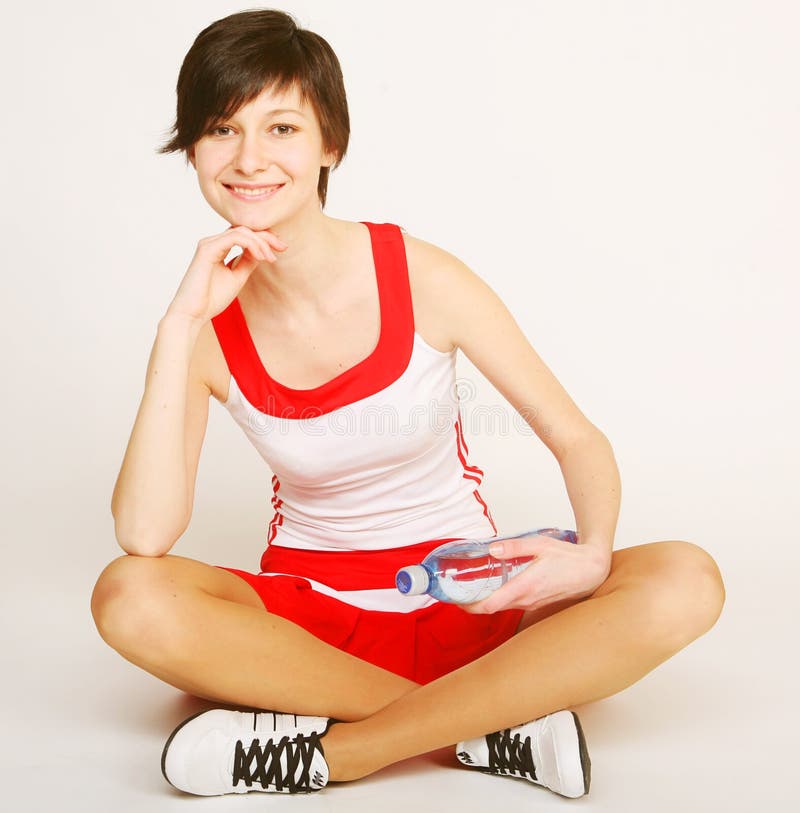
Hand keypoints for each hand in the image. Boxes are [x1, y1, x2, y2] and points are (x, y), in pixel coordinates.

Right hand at [165, 226, 286, 324]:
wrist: (193, 313)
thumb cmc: (211, 299)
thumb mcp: (238, 277)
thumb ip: (248, 262)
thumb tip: (262, 251)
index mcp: (219, 248)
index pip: (244, 235)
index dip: (265, 239)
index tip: (281, 249)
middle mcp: (213, 243)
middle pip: (245, 229)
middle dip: (266, 237)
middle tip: (282, 248)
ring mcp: (209, 244)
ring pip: (241, 231)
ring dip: (260, 242)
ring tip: (270, 257)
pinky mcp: (207, 249)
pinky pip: (234, 238)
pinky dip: (251, 245)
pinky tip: (260, 256)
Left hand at [462, 533, 611, 614]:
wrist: (592, 571)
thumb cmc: (569, 557)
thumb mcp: (540, 544)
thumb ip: (515, 547)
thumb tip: (492, 549)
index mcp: (525, 586)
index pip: (490, 605)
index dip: (470, 606)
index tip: (456, 600)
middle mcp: (527, 600)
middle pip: (492, 609)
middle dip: (472, 604)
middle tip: (457, 594)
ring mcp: (532, 604)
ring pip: (503, 608)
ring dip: (486, 603)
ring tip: (472, 589)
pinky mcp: (537, 604)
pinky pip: (514, 606)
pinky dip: (500, 600)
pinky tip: (496, 588)